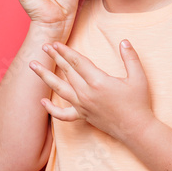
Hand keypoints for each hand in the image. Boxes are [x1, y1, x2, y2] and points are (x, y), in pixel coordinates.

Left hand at [29, 40, 153, 140]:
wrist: (136, 129)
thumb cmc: (138, 102)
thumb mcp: (138, 77)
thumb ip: (130, 57)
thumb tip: (124, 41)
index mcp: (98, 82)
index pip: (77, 62)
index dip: (65, 51)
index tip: (55, 43)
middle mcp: (87, 93)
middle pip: (66, 71)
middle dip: (54, 57)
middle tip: (43, 46)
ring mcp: (83, 106)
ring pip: (59, 89)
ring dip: (45, 76)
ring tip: (33, 66)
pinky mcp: (83, 116)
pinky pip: (63, 115)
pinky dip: (51, 109)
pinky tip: (42, 102)